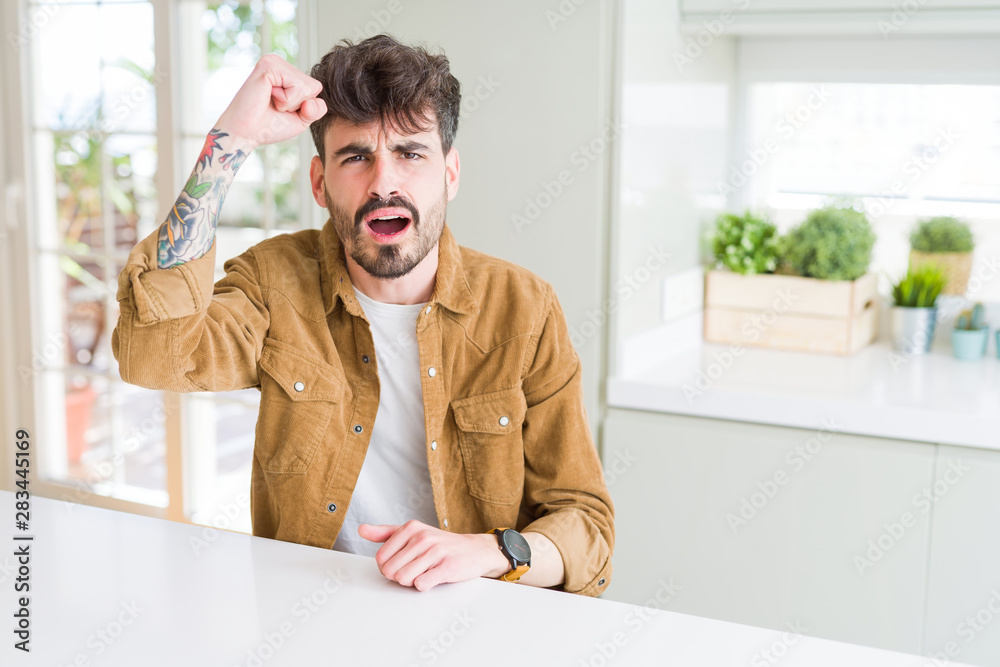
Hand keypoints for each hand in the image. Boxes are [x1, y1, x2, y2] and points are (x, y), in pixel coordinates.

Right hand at [215, 53, 326, 149]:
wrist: (244, 133)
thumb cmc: (269, 126)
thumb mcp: (301, 119)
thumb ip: (316, 109)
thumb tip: (313, 101)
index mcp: (286, 72)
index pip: (316, 88)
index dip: (304, 107)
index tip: (282, 109)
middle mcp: (280, 63)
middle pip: (314, 86)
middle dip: (298, 105)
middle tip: (275, 106)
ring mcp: (273, 61)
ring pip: (307, 87)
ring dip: (291, 103)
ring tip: (271, 102)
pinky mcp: (269, 65)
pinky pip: (296, 86)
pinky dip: (286, 101)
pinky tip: (267, 97)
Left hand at [358, 520, 509, 591]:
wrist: (474, 550)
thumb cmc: (440, 544)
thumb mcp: (413, 533)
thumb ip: (385, 533)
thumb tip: (361, 529)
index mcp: (411, 528)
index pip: (381, 557)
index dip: (388, 566)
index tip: (401, 563)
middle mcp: (423, 537)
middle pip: (391, 570)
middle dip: (400, 575)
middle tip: (414, 569)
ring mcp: (436, 551)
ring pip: (404, 578)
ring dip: (412, 581)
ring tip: (424, 572)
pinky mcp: (447, 567)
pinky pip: (421, 585)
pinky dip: (425, 585)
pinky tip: (434, 577)